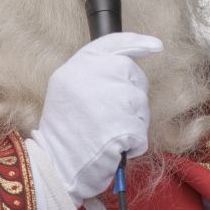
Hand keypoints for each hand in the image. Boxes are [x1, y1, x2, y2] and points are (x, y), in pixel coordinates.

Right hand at [32, 32, 161, 205]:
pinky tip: (113, 148)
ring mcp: (113, 97)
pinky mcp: (124, 124)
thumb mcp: (68, 87)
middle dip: (132, 97)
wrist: (54, 167)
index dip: (138, 42)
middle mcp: (97, 73)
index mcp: (80, 63)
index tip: (155, 46)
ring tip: (106, 134)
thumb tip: (127, 66)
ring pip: (141, 106)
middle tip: (110, 117)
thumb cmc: (63, 132)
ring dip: (131, 123)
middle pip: (134, 75)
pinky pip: (141, 133)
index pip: (115, 42)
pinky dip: (132, 145)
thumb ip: (95, 72)